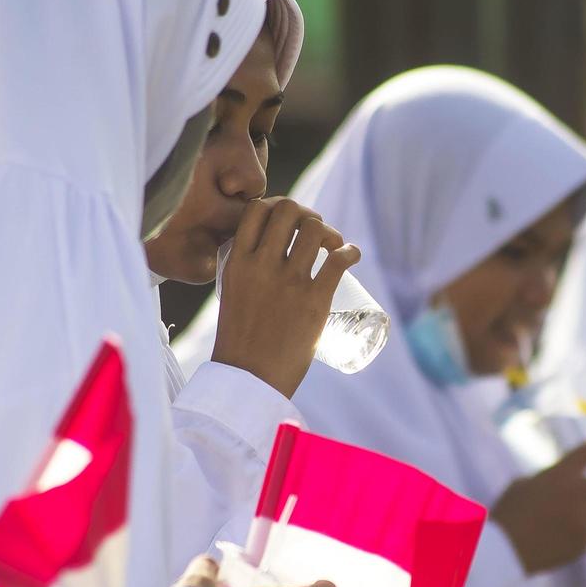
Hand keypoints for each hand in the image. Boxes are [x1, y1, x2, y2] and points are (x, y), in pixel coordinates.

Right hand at [210, 197, 360, 397]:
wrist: (249, 381)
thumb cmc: (241, 343)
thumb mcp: (233, 295)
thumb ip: (248, 272)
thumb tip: (270, 258)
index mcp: (237, 263)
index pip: (257, 209)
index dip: (277, 206)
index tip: (288, 221)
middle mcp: (262, 265)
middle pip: (289, 210)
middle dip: (306, 215)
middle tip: (315, 234)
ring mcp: (289, 281)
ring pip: (315, 228)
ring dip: (329, 232)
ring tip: (333, 246)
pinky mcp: (314, 300)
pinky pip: (339, 260)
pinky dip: (350, 251)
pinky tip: (352, 254)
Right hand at [490, 441, 585, 574]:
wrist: (504, 551)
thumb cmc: (509, 513)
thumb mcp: (526, 484)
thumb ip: (553, 479)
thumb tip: (569, 479)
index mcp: (563, 473)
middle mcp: (579, 494)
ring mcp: (583, 521)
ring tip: (563, 523)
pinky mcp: (583, 545)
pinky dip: (574, 538)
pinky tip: (552, 541)